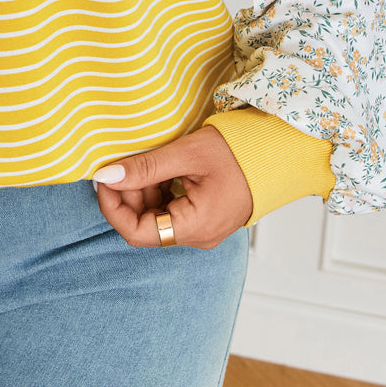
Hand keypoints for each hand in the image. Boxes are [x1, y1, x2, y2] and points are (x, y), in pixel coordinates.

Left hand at [92, 126, 252, 248]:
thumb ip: (144, 168)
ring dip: (144, 191)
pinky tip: (162, 169)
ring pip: (156, 217)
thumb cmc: (241, 150)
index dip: (112, 206)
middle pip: (145, 225)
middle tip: (126, 163)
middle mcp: (199, 236)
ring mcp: (203, 229)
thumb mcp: (186, 154)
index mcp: (195, 227)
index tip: (104, 178)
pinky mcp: (206, 218)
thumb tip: (106, 177)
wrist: (281, 150)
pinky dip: (159, 191)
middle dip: (129, 194)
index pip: (136, 232)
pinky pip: (172, 211)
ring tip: (149, 162)